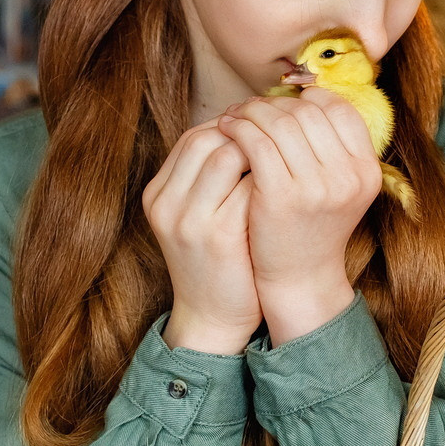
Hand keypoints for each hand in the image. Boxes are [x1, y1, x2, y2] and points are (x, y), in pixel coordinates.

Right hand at [142, 121, 258, 353]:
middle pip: (205, 139)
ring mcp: (190, 220)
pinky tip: (286, 182)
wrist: (211, 318)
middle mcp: (167, 204)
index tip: (258, 131)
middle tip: (274, 140)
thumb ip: (208, 180)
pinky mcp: (220, 237)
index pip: (191, 137)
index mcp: (158, 195)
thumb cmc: (214, 262)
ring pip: (225, 156)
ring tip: (280, 158)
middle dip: (243, 132)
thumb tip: (245, 132)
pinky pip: (247, 188)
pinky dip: (268, 177)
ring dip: (257, 150)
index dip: (228, 127)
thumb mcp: (196, 218)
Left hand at [218, 88, 380, 343]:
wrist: (298, 280)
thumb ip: (332, 149)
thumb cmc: (312, 229)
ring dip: (253, 111)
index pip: (341, 110)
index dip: (311, 99)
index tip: (286, 102)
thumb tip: (307, 96)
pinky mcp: (282, 196)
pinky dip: (239, 129)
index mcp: (367, 171)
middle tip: (252, 105)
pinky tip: (227, 129)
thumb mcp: (339, 189)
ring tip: (236, 114)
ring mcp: (317, 186)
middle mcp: (348, 176)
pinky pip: (258, 143)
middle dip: (276, 103)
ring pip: (281, 123)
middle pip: (309, 113)